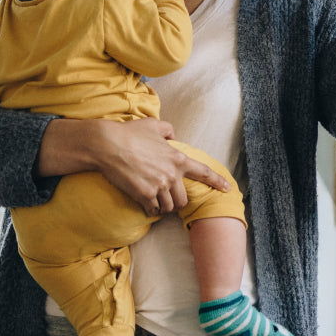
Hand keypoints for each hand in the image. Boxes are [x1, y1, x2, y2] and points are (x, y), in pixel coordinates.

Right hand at [93, 118, 230, 214]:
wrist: (108, 145)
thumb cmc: (130, 133)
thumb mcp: (153, 125)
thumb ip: (168, 131)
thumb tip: (173, 137)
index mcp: (177, 158)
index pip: (203, 172)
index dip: (217, 181)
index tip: (227, 188)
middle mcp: (171, 174)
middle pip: (184, 199)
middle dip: (177, 202)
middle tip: (169, 200)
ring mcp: (159, 186)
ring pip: (169, 207)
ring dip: (163, 207)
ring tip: (156, 202)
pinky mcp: (144, 195)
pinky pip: (153, 210)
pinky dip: (150, 210)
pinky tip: (145, 205)